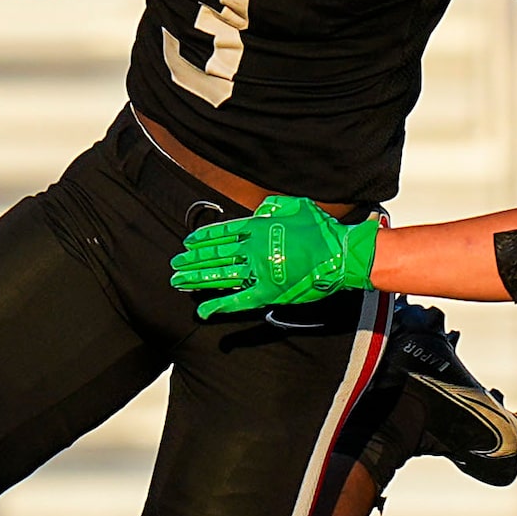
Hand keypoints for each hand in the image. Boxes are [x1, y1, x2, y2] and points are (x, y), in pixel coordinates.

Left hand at [168, 195, 379, 318]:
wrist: (341, 254)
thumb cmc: (323, 231)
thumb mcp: (297, 205)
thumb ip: (274, 206)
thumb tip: (260, 208)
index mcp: (258, 227)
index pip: (222, 233)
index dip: (203, 239)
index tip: (188, 243)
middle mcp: (253, 249)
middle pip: (216, 255)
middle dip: (193, 261)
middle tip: (175, 265)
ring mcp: (259, 272)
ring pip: (220, 276)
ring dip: (197, 279)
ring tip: (178, 282)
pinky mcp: (268, 292)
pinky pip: (238, 301)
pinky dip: (220, 306)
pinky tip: (203, 310)